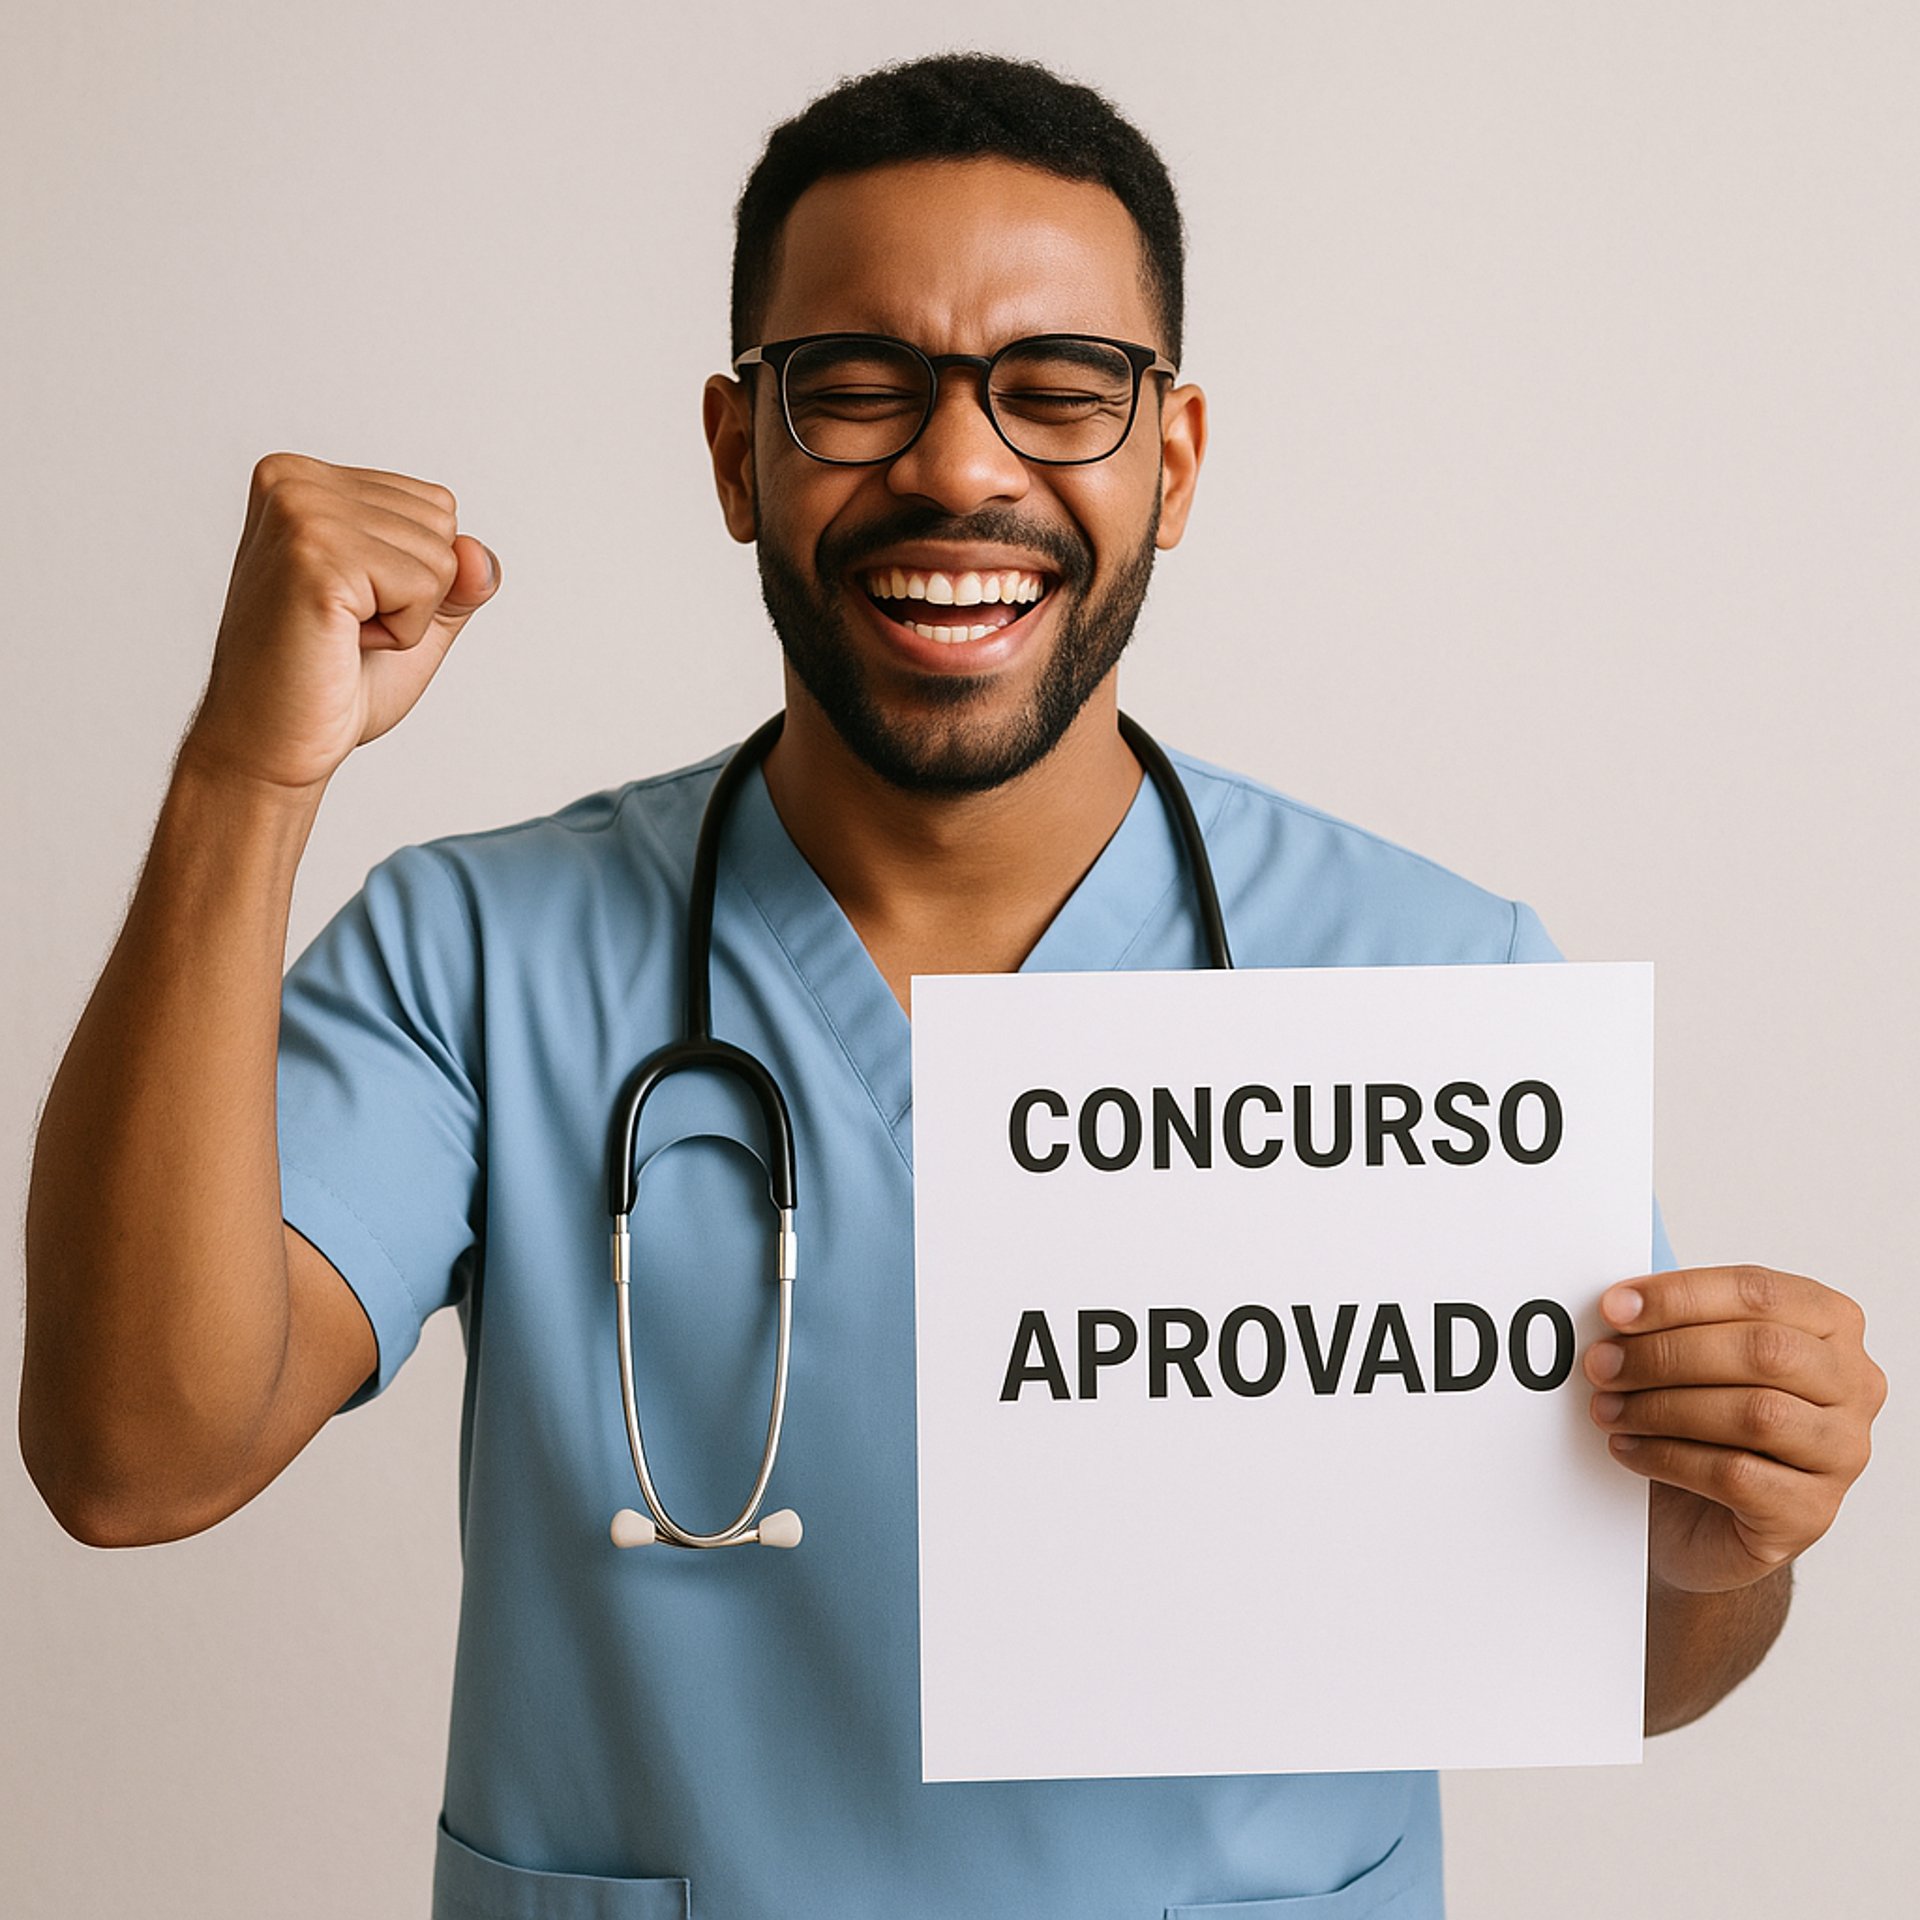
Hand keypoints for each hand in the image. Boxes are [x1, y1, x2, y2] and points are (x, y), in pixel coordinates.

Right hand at [185, 452, 499, 793]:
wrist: (271, 745)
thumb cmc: (329, 683)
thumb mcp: (416, 613)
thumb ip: (458, 574)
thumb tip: (479, 555)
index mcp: (306, 478)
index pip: (435, 505)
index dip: (416, 575)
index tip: (351, 607)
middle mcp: (295, 480)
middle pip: (442, 522)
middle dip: (415, 593)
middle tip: (344, 628)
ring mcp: (301, 511)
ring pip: (441, 556)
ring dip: (408, 617)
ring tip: (340, 636)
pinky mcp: (316, 555)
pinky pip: (426, 586)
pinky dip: (402, 633)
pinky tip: (343, 645)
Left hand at [1585, 1265, 1885, 1593]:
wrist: (1703, 1520)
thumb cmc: (1702, 1424)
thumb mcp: (1693, 1357)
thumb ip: (1674, 1322)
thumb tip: (1621, 1304)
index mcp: (1829, 1323)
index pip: (1760, 1292)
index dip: (1681, 1296)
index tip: (1614, 1308)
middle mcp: (1852, 1385)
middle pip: (1764, 1351)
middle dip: (1667, 1354)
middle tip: (1603, 1364)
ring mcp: (1841, 1452)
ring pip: (1756, 1414)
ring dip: (1664, 1407)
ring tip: (1610, 1409)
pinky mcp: (1812, 1512)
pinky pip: (1737, 1475)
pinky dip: (1668, 1457)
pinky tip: (1628, 1449)